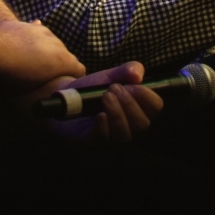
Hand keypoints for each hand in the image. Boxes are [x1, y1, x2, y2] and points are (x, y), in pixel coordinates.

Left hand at [0, 19, 85, 87]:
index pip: (80, 69)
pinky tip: (30, 42)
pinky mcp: (29, 25)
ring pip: (54, 42)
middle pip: (67, 55)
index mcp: (63, 60)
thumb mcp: (37, 87)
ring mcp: (43, 31)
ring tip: (36, 60)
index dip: (75, 78)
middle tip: (49, 74)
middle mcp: (58, 43)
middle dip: (61, 64)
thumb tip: (54, 90)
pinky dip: (37, 38)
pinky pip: (38, 31)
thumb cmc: (15, 74)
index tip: (67, 84)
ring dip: (49, 51)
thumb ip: (51, 86)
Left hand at [15, 61, 163, 141]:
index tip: (135, 85)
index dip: (148, 97)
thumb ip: (126, 70)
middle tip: (113, 89)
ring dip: (118, 114)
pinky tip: (99, 115)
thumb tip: (138, 73)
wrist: (59, 96)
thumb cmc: (87, 90)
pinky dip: (104, 127)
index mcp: (135, 111)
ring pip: (124, 136)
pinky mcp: (88, 144)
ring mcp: (108, 139)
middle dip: (130, 104)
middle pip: (142, 125)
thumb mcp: (108, 76)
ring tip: (105, 96)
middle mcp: (126, 128)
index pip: (154, 109)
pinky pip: (102, 141)